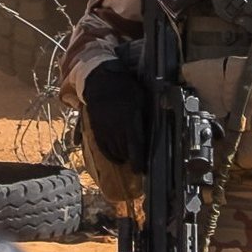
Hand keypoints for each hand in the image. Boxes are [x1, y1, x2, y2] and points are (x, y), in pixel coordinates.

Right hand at [80, 55, 156, 173]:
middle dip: (130, 159)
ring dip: (120, 157)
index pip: (135, 147)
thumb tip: (155, 128)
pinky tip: (114, 156)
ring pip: (112, 151)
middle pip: (124, 152)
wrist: (100, 80)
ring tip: (125, 158)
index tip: (140, 170)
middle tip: (136, 161)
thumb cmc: (125, 87)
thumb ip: (144, 116)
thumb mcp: (140, 99)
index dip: (138, 161)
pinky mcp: (95, 129)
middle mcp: (116, 128)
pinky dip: (108, 154)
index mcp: (129, 121)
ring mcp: (104, 129)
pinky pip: (101, 146)